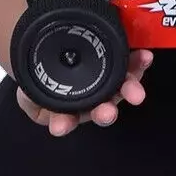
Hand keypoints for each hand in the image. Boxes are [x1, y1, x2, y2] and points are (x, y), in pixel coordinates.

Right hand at [16, 49, 153, 136]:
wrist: (59, 49)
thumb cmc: (47, 76)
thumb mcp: (32, 86)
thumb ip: (30, 95)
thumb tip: (31, 95)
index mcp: (70, 109)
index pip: (65, 120)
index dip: (62, 123)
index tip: (59, 126)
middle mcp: (93, 101)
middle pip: (101, 110)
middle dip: (104, 113)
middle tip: (105, 114)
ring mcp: (110, 83)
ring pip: (121, 88)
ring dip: (130, 88)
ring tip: (135, 92)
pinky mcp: (121, 64)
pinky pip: (132, 65)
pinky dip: (139, 62)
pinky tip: (145, 57)